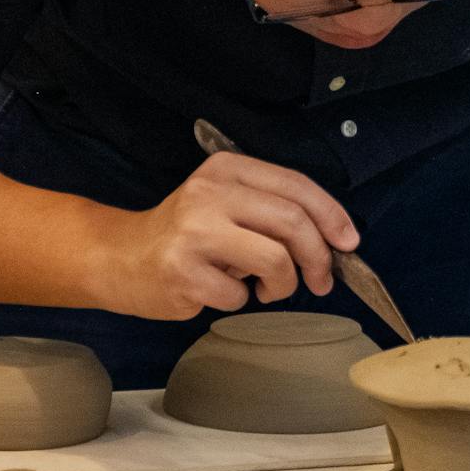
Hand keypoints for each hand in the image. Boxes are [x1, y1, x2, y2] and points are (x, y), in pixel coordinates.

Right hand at [95, 152, 358, 319]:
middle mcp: (210, 193)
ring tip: (266, 288)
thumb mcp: (226, 203)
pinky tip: (217, 289)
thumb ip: (272, 211)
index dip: (332, 216)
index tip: (348, 242)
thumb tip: (334, 239)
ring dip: (283, 285)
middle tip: (322, 280)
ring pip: (275, 261)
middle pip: (292, 223)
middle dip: (318, 258)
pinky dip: (239, 300)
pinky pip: (239, 295)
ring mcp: (194, 233)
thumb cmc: (186, 235)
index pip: (296, 186)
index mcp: (226, 170)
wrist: (121, 257)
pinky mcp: (183, 272)